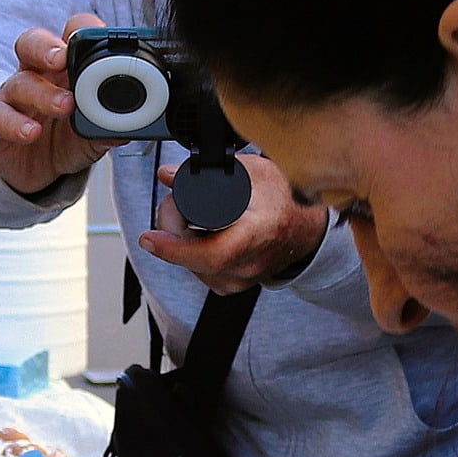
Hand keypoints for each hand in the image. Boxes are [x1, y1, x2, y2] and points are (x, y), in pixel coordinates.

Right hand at [0, 15, 118, 198]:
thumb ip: (112, 125)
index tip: (101, 38)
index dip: (82, 30)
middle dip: (46, 47)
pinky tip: (31, 132)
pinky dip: (15, 124)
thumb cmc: (68, 140)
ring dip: (43, 93)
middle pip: (32, 44)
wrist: (38, 171)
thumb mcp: (96, 133)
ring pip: (20, 82)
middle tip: (62, 59)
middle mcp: (37, 74)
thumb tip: (136, 126)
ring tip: (65, 106)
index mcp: (65, 69)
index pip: (70, 35)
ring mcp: (13, 96)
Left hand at [141, 151, 329, 293]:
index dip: (174, 249)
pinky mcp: (237, 285)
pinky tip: (200, 236)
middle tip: (174, 203)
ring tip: (190, 216)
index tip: (149, 238)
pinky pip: (202, 273)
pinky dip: (192, 254)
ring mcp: (243, 278)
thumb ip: (207, 171)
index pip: (211, 254)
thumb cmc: (286, 198)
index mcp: (258, 235)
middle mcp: (250, 264)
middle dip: (172, 229)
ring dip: (181, 242)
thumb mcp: (252, 171)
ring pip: (193, 267)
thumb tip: (167, 175)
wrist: (308, 227)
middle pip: (193, 258)